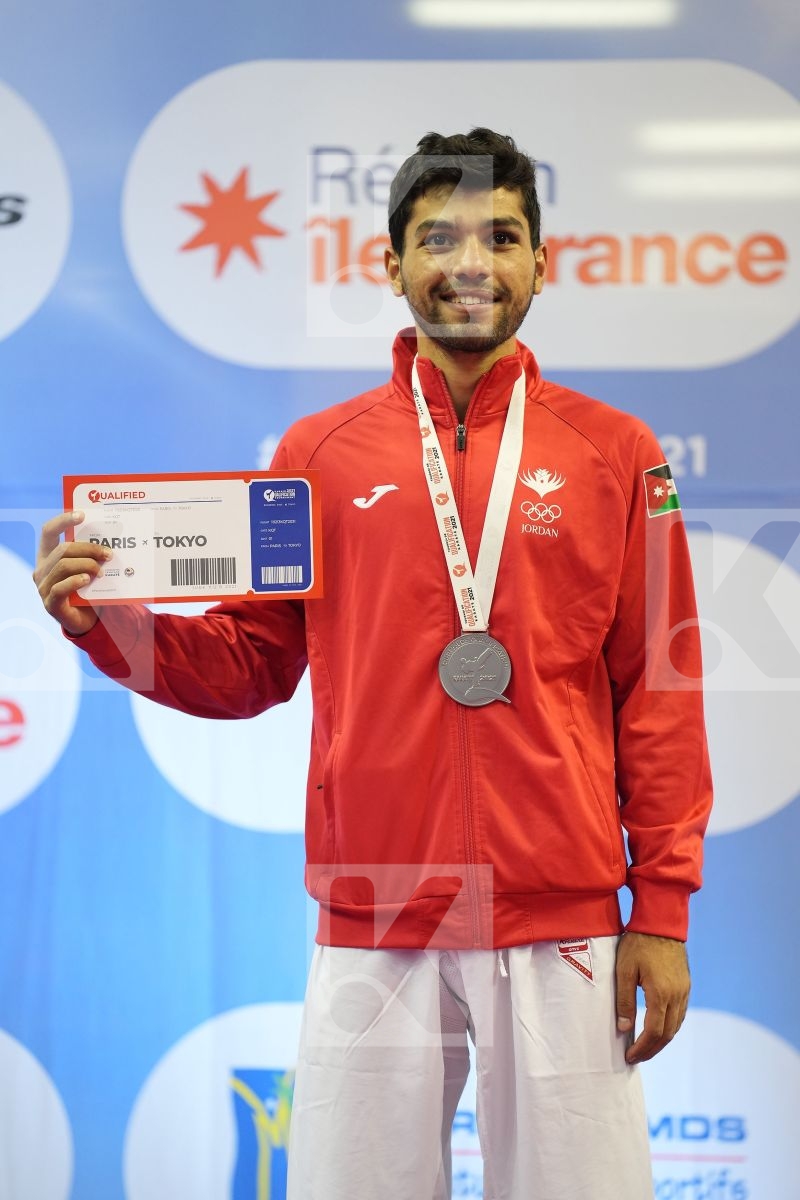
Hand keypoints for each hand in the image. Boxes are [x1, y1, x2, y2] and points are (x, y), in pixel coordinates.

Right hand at [34, 511, 107, 636]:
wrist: (89, 620)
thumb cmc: (90, 589)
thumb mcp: (90, 568)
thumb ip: (94, 555)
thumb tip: (113, 540)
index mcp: (48, 556)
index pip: (48, 531)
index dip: (62, 520)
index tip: (82, 515)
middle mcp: (42, 569)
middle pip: (63, 549)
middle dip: (88, 549)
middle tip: (108, 553)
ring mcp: (43, 587)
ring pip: (64, 566)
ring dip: (87, 565)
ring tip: (102, 571)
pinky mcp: (50, 603)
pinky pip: (60, 588)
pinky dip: (76, 581)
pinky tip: (88, 580)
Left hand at [615, 932, 689, 1063]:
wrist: (660, 922)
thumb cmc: (638, 943)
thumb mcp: (624, 970)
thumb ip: (624, 1001)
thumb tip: (624, 1029)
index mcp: (661, 994)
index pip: (654, 1032)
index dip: (642, 1048)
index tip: (629, 1057)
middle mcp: (677, 996)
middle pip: (667, 1034)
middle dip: (651, 1050)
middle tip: (636, 1057)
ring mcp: (684, 991)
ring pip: (676, 1026)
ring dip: (662, 1040)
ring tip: (645, 1048)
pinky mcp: (686, 985)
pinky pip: (680, 1014)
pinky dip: (670, 1027)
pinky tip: (658, 1028)